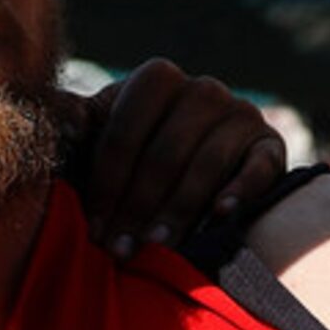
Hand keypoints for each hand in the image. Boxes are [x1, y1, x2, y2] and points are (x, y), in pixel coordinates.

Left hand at [66, 59, 290, 256]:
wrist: (194, 169)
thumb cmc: (132, 156)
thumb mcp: (99, 135)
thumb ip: (72, 122)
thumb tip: (59, 122)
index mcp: (156, 79)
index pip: (125, 133)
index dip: (107, 185)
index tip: (94, 230)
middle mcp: (202, 88)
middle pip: (164, 152)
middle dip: (139, 207)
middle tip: (122, 250)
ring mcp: (240, 113)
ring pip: (206, 163)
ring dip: (179, 210)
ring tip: (158, 247)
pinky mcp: (270, 144)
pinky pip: (258, 167)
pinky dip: (240, 191)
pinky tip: (220, 216)